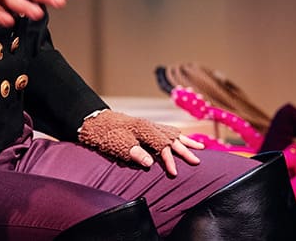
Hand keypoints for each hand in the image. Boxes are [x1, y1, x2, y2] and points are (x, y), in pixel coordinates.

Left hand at [78, 109, 203, 175]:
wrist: (95, 121)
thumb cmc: (106, 134)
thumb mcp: (118, 146)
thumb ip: (135, 153)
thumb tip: (150, 162)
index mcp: (145, 129)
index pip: (163, 146)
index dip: (170, 160)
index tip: (174, 174)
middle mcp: (150, 125)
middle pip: (172, 138)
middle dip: (185, 150)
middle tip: (197, 161)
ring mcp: (148, 125)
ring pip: (172, 133)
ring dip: (185, 141)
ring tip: (200, 147)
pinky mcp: (146, 127)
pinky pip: (166, 130)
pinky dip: (177, 135)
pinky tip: (182, 138)